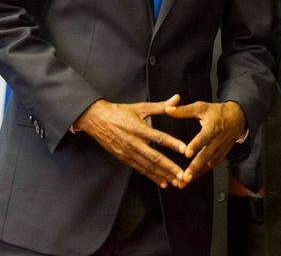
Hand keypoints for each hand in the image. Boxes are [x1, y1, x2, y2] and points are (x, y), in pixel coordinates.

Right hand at [73, 96, 187, 187]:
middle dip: (169, 168)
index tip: (185, 150)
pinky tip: (162, 182)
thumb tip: (177, 98)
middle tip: (183, 176)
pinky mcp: (123, 158)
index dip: (172, 143)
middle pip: (155, 157)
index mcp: (139, 129)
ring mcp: (128, 152)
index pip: (159, 137)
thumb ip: (161, 106)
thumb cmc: (119, 112)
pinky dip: (151, 176)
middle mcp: (134, 143)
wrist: (96, 119)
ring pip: (148, 166)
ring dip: (162, 175)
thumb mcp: (140, 107)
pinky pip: (140, 169)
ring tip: (176, 182)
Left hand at [165, 100, 245, 184]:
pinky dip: (200, 173)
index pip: (204, 137)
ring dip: (195, 174)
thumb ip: (184, 111)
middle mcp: (217, 140)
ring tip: (183, 183)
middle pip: (206, 156)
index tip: (187, 153)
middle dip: (195, 168)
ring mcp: (220, 149)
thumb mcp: (201, 107)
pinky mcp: (221, 155)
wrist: (237, 118)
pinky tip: (190, 179)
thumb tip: (167, 109)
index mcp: (213, 127)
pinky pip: (210, 166)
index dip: (196, 145)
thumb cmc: (217, 112)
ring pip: (208, 164)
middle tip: (184, 177)